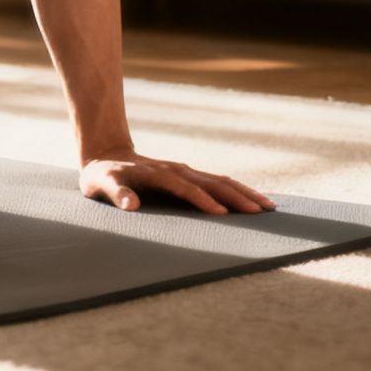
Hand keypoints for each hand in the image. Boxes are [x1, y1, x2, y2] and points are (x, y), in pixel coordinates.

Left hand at [81, 149, 275, 214]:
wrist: (106, 155)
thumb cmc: (102, 176)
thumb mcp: (101, 184)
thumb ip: (117, 194)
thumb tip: (132, 206)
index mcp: (157, 173)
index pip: (184, 188)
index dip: (202, 200)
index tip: (222, 215)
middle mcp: (176, 170)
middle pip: (212, 182)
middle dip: (237, 196)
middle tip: (263, 211)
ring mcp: (184, 171)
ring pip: (220, 180)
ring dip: (244, 192)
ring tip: (269, 206)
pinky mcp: (189, 176)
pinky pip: (217, 182)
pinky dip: (237, 190)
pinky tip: (253, 200)